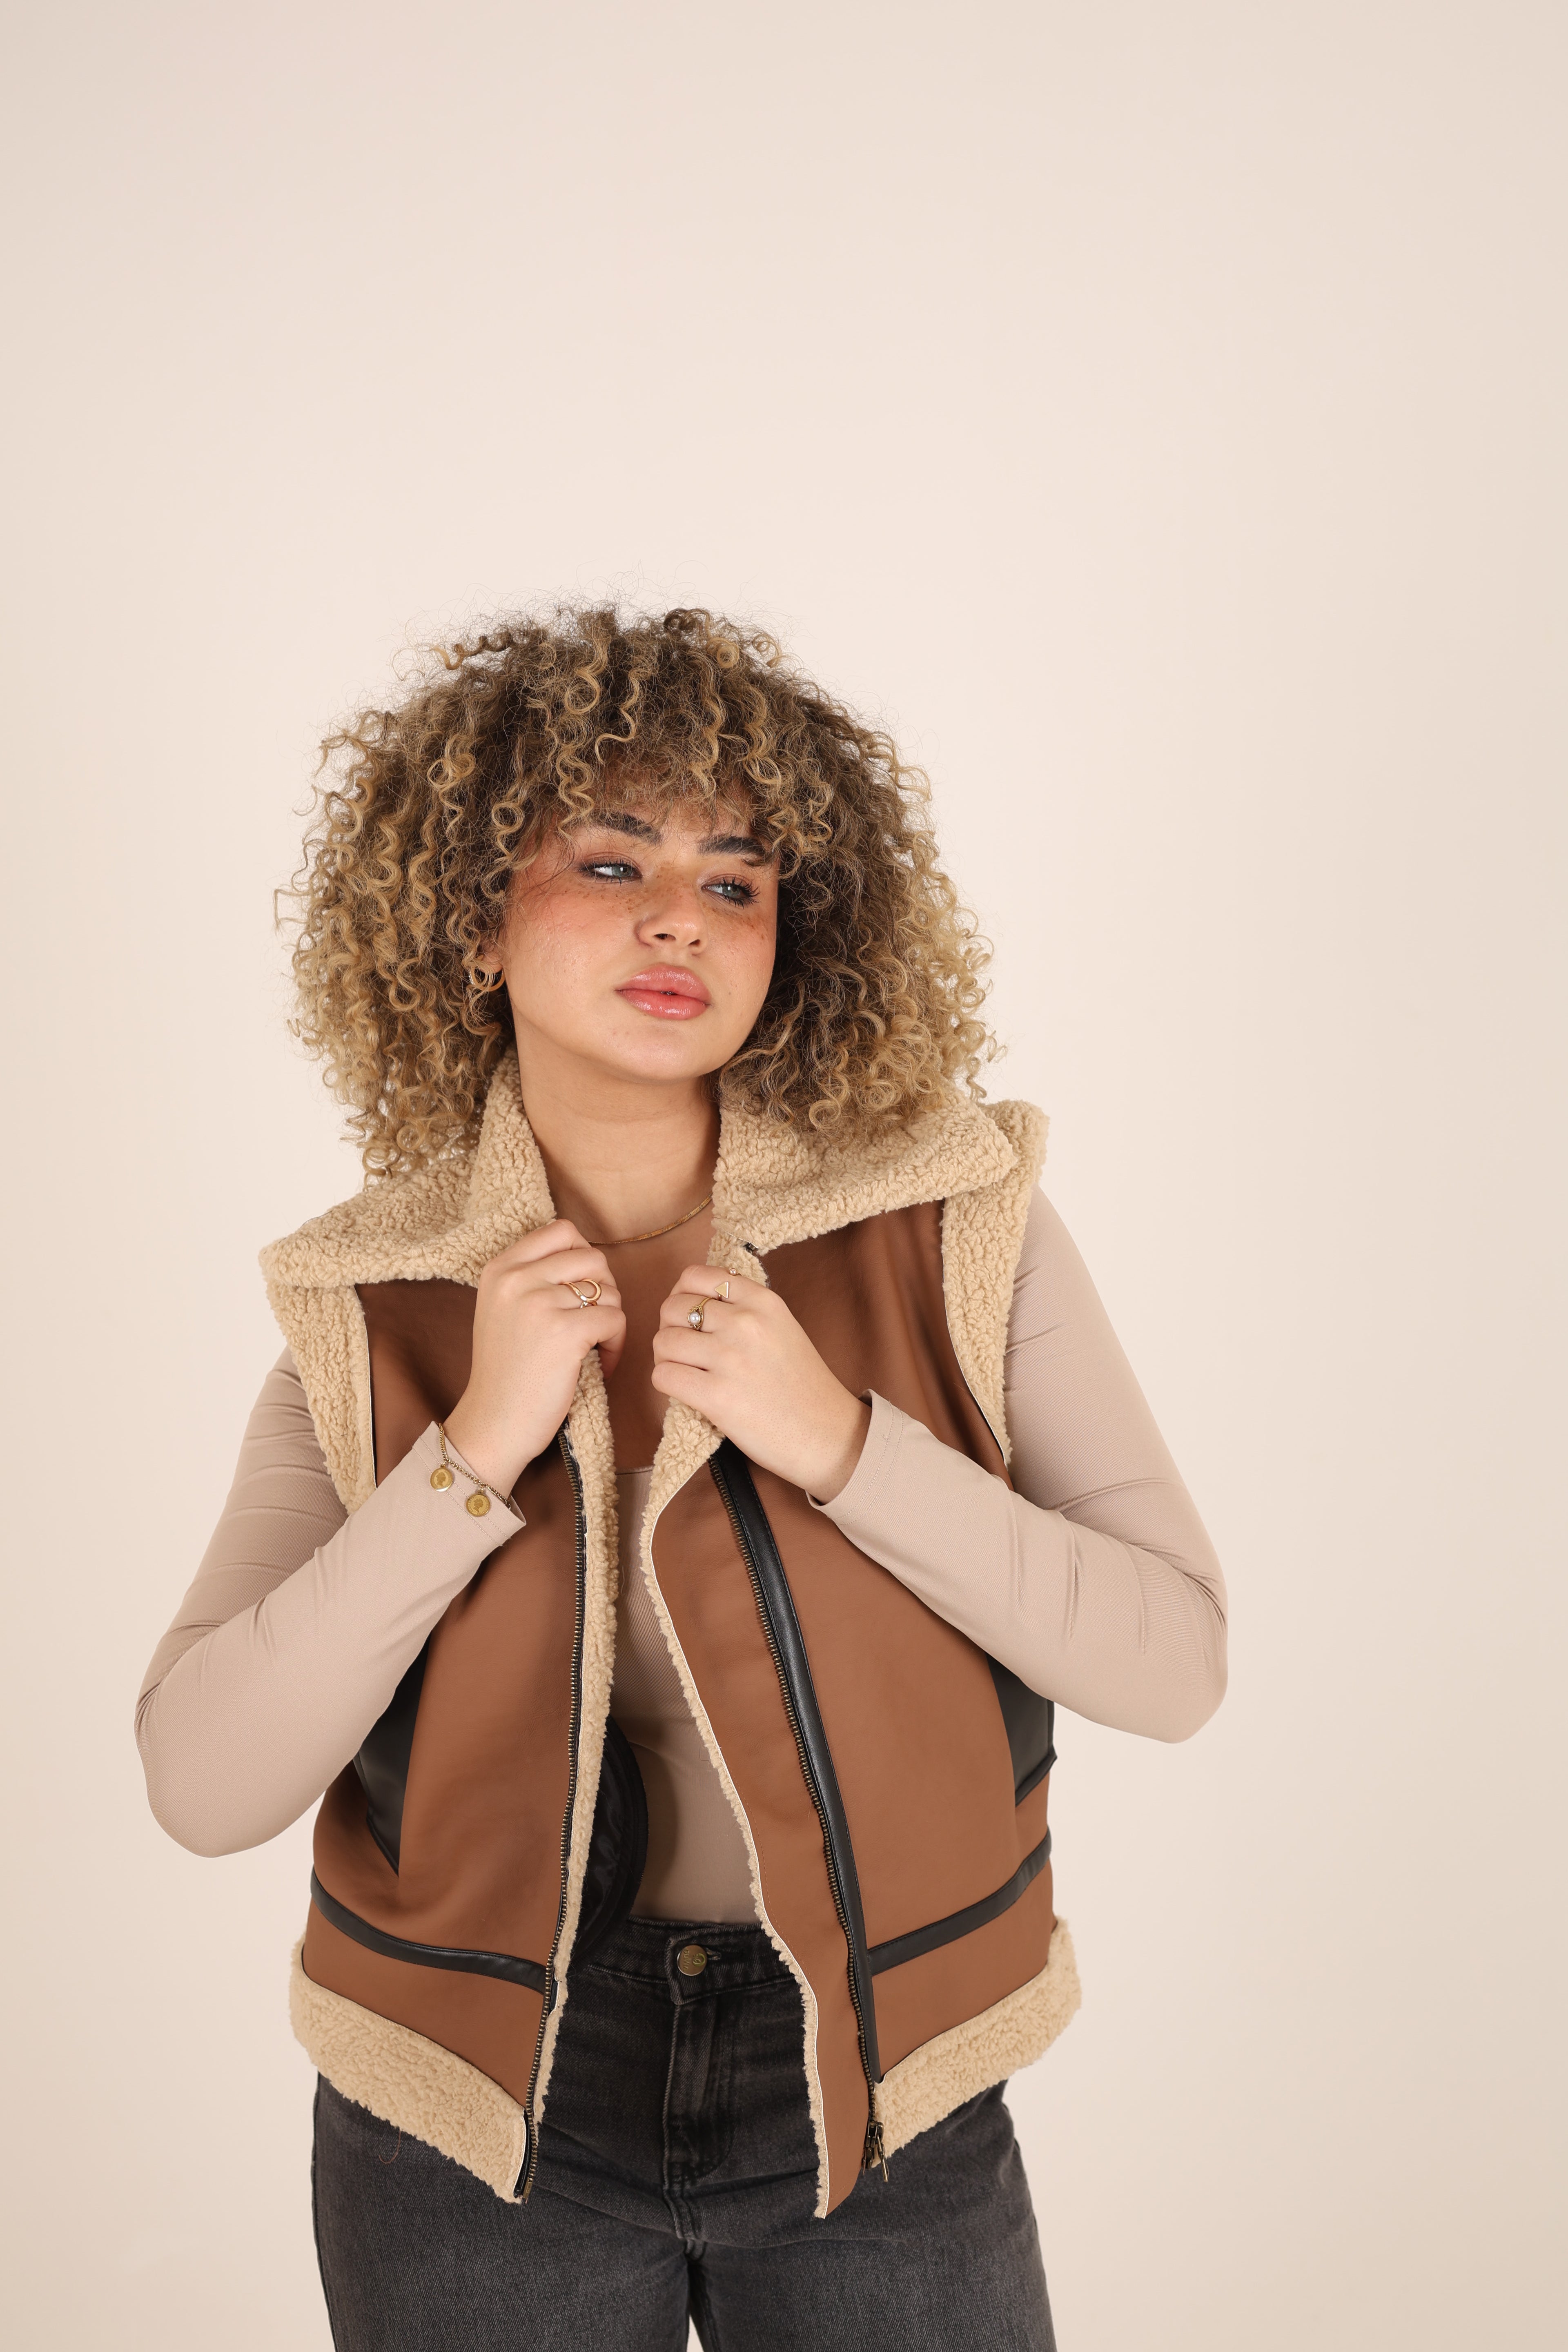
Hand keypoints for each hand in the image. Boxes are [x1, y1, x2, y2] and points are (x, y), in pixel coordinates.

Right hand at [445, 1221, 624, 1493]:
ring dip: (612, 1319)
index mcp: (500, 1268)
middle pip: (592, 1257)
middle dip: (605, 1290)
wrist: (493, 1423)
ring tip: (597, 1348)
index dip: (584, 1259)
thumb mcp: (503, 1309)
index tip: (581, 1292)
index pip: (562, 1231)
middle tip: (595, 1323)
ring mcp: (539, 1303)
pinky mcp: (564, 1332)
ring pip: (609, 1289)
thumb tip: (585, 1256)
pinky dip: (616, 1345)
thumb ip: (533, 1277)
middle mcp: (516, 1278)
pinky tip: (602, 1366)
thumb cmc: (506, 1372)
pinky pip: (616, 1320)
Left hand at [651, 1268, 870, 1501]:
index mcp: (762, 1301)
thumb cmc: (803, 1386)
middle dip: (670, 1329)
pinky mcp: (716, 1396)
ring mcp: (730, 1358)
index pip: (695, 1276)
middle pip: (673, 1307)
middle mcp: (745, 1323)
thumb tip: (694, 1301)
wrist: (827, 1434)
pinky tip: (687, 1392)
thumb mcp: (782, 1328)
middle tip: (686, 1351)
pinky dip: (667, 1384)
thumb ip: (744, 1310)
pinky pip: (663, 1376)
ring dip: (667, 1359)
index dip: (681, 1296)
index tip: (689, 1317)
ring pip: (663, 1341)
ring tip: (687, 1373)